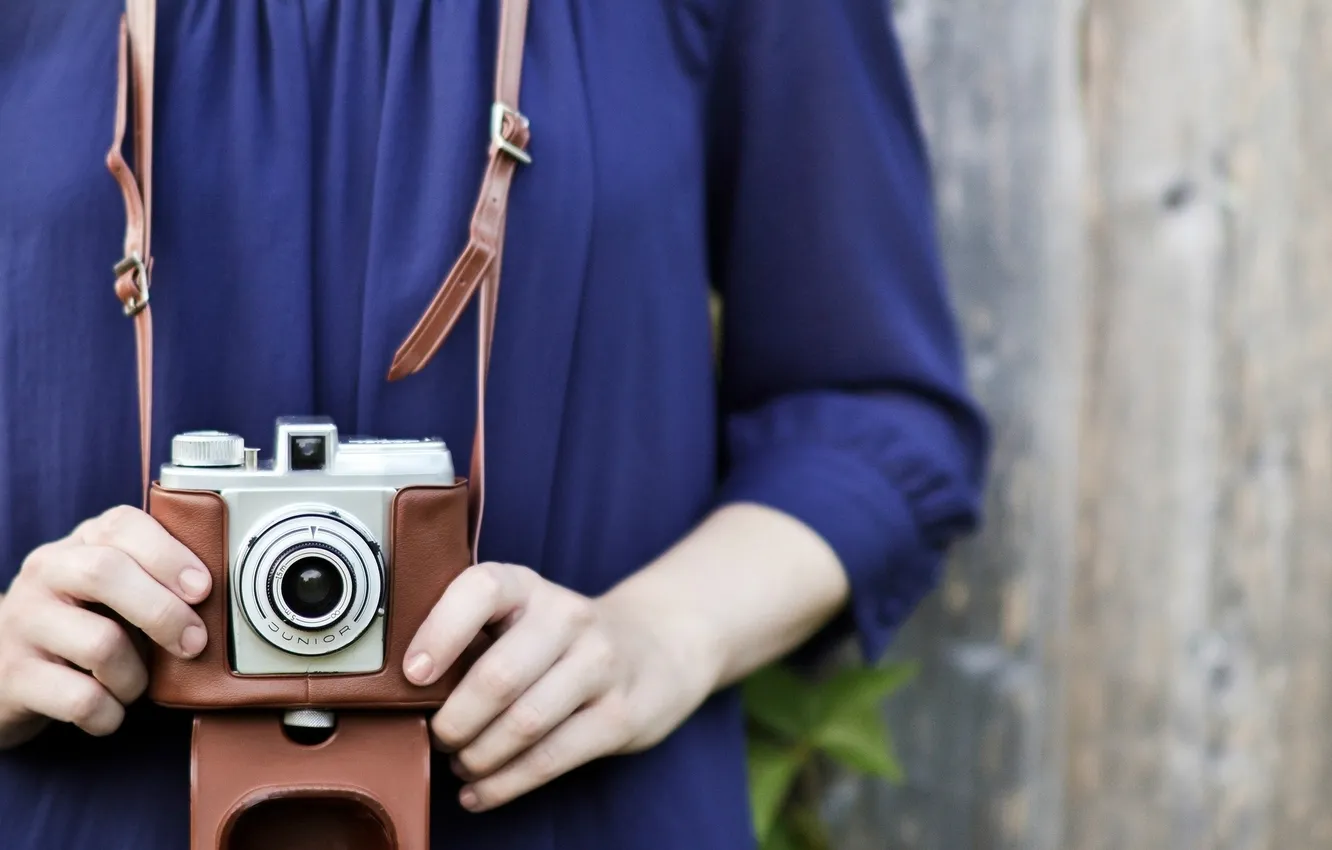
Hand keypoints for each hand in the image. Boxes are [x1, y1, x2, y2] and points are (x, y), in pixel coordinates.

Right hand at [0, 505, 211, 748]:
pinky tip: (110, 711)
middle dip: (163, 613)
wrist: (1, 669)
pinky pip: (81, 698)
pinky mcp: (13, 676)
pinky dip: (110, 713)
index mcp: (79, 545)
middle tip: (193, 643)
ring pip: (99, 643)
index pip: (121, 526)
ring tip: (136, 684)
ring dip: (136, 675)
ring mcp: (23, 623)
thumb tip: (223, 600)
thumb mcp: (114, 593)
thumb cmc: (80, 624)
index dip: (169, 555)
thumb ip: (155, 582)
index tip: (203, 588)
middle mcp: (46, 574)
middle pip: (105, 574)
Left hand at [402, 562, 716, 811]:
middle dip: (455, 721)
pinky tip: (481, 791)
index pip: (482, 589)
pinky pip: (551, 758)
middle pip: (499, 675)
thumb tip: (402, 689)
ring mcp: (601, 664)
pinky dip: (505, 785)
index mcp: (528, 587)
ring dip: (479, 757)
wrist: (656, 647)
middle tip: (439, 737)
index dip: (440, 631)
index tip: (413, 674)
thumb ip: (469, 638)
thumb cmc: (560, 641)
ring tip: (463, 763)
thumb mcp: (519, 618)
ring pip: (524, 724)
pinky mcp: (620, 713)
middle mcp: (568, 617)